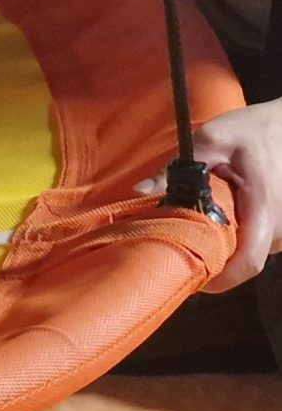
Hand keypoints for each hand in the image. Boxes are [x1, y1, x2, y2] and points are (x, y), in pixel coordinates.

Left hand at [135, 98, 281, 292]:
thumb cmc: (253, 131)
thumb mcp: (212, 139)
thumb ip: (178, 167)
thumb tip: (141, 191)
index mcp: (264, 209)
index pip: (248, 263)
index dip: (220, 279)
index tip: (188, 277)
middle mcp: (279, 227)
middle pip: (243, 261)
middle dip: (210, 260)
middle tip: (173, 248)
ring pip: (246, 252)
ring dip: (219, 247)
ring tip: (187, 230)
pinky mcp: (277, 225)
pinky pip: (252, 241)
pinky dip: (230, 237)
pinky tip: (209, 220)